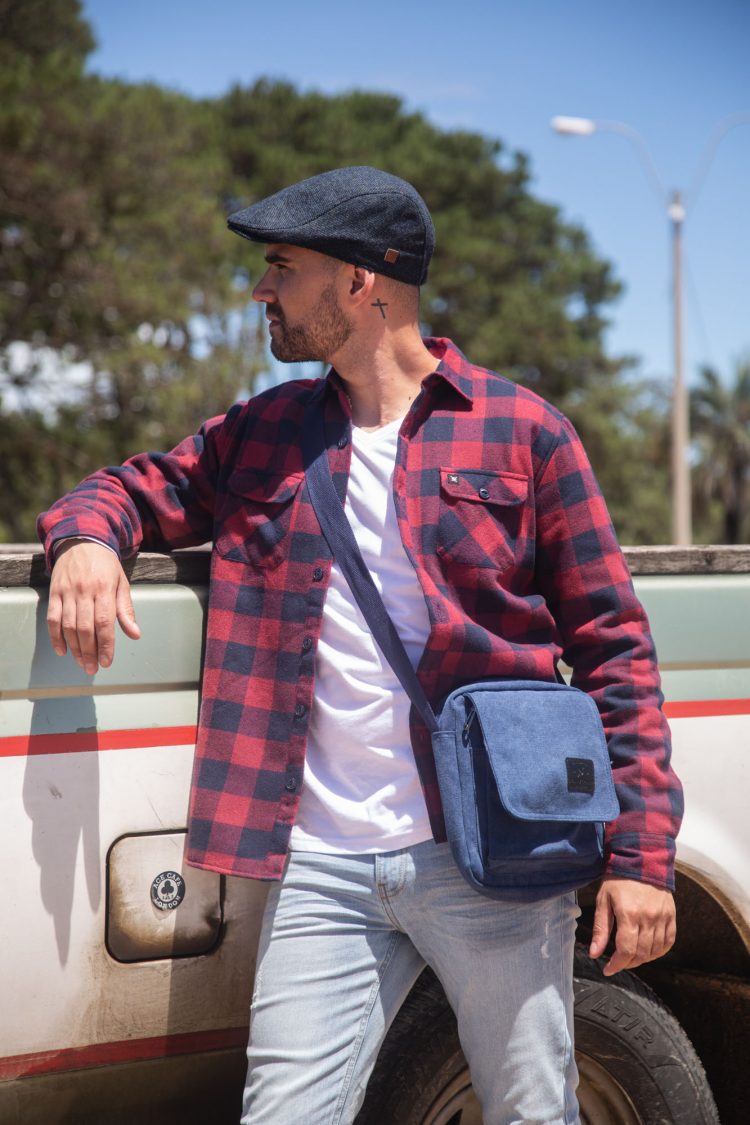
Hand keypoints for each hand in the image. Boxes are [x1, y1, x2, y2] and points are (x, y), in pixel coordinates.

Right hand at [47, 540, 140, 673]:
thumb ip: (126, 610)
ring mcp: (67, 592)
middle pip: (86, 628)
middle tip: (92, 668)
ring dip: (75, 648)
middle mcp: (84, 591)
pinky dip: (55, 637)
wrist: (82, 540)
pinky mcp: (54, 592)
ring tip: (81, 663)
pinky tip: (62, 650)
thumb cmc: (105, 565)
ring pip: (68, 626)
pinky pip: (52, 618)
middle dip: (89, 652)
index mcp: (104, 589)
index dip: (106, 645)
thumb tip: (135, 634)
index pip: (105, 623)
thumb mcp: (121, 583)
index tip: (107, 662)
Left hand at [589, 876, 675, 976]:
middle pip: (641, 954)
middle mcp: (648, 918)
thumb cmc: (618, 878)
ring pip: (655, 951)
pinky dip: (659, 951)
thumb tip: (594, 953)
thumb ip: (600, 929)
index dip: (617, 965)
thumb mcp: (603, 900)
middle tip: (617, 962)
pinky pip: (669, 941)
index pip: (626, 950)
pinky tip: (649, 951)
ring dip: (642, 959)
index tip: (608, 969)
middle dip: (627, 963)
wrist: (641, 858)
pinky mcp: (671, 915)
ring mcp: (662, 917)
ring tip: (631, 957)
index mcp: (629, 914)